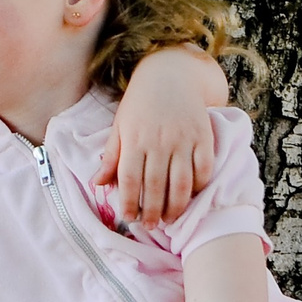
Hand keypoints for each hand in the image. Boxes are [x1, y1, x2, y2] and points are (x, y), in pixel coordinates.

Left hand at [99, 48, 226, 225]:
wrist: (170, 75)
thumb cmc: (140, 104)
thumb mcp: (120, 126)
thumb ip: (112, 156)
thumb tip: (98, 185)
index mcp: (135, 139)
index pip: (130, 179)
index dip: (129, 202)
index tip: (129, 218)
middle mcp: (159, 141)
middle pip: (156, 186)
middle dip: (153, 211)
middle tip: (151, 226)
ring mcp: (184, 139)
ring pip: (181, 183)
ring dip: (176, 206)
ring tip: (170, 219)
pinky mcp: (204, 137)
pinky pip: (204, 168)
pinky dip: (199, 186)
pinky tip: (191, 196)